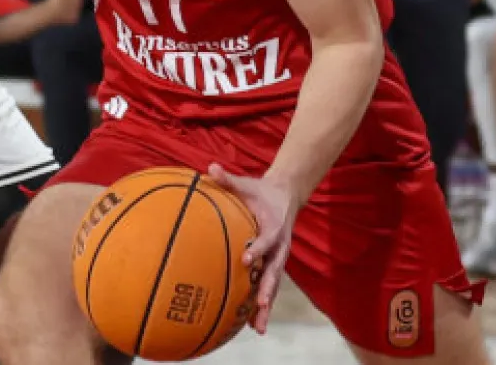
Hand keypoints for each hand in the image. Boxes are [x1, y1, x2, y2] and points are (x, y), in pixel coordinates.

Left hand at [206, 163, 299, 335]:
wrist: (284, 196)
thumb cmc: (259, 191)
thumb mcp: (246, 184)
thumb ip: (228, 179)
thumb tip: (210, 167)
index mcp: (274, 228)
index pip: (267, 241)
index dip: (258, 249)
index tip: (246, 259)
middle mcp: (279, 248)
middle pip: (275, 272)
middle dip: (268, 290)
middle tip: (261, 306)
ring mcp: (277, 259)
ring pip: (272, 286)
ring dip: (266, 306)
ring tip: (259, 328)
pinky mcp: (272, 266)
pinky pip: (266, 287)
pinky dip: (260, 305)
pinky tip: (252, 324)